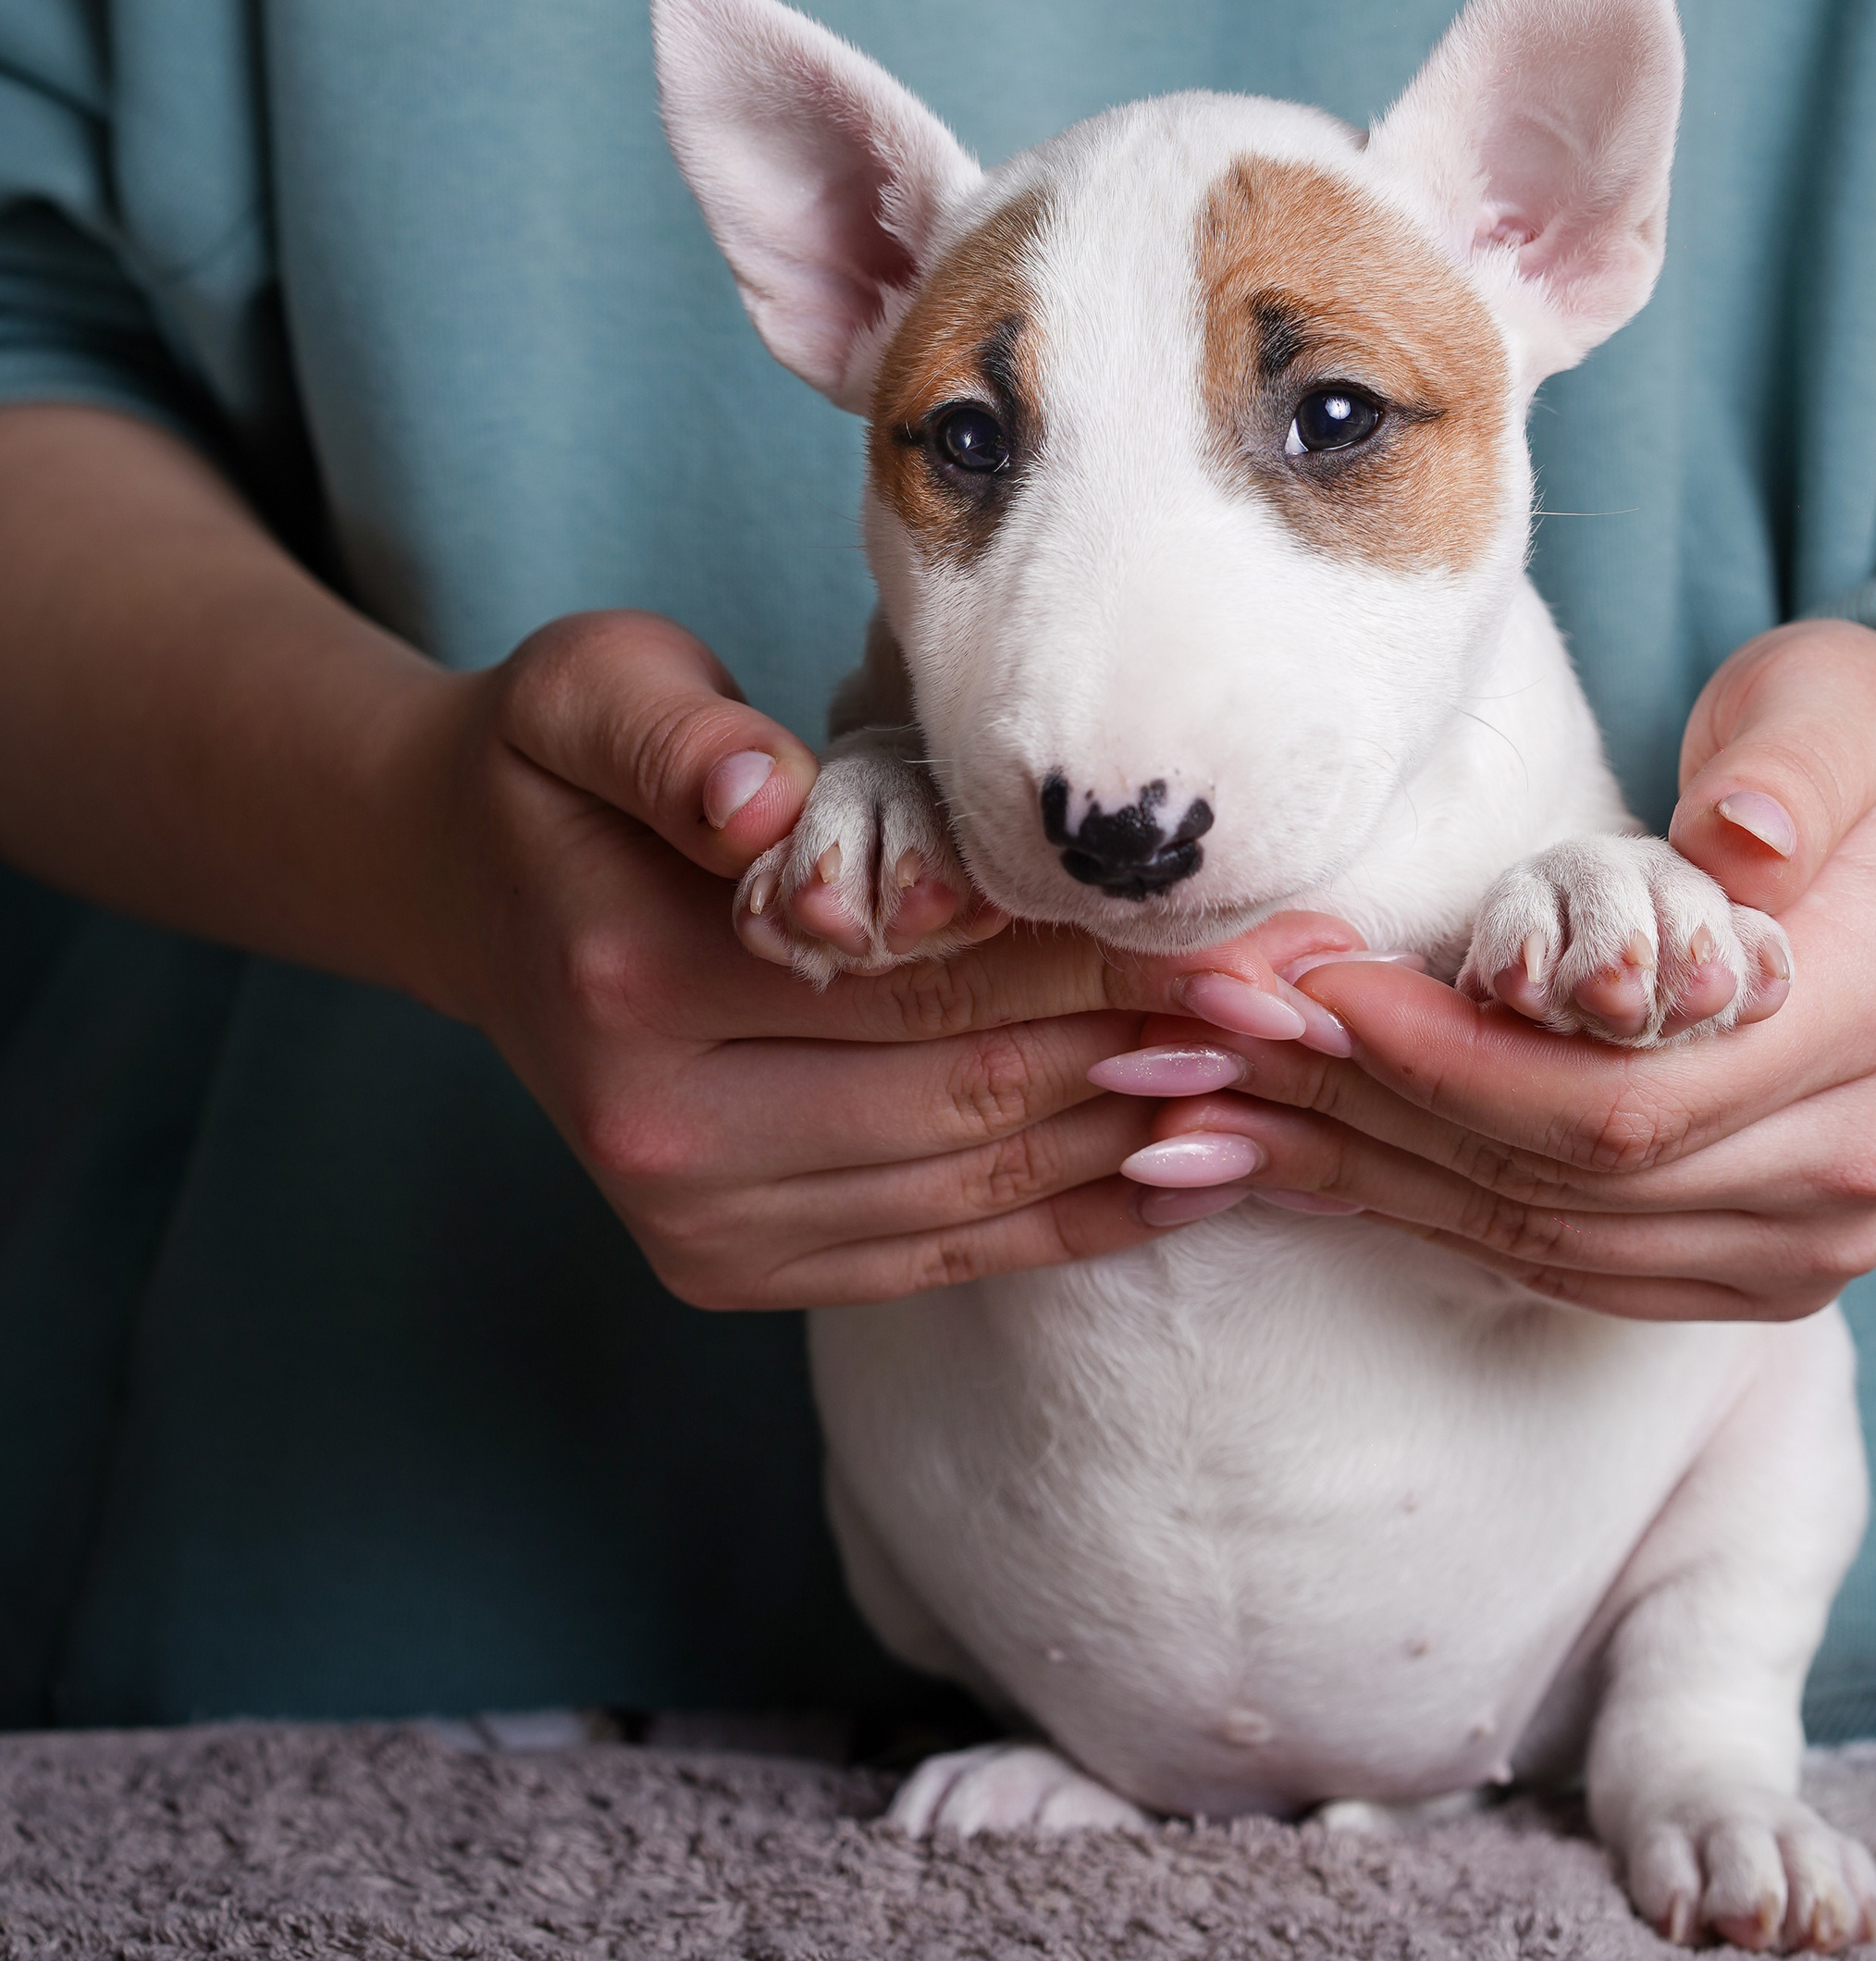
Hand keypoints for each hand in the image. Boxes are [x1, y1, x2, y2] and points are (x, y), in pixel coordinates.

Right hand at [401, 608, 1362, 1308]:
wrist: (473, 890)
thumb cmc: (565, 767)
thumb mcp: (589, 692)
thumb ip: (672, 735)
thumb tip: (755, 800)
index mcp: (636, 981)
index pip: (930, 977)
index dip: (1105, 961)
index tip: (1258, 943)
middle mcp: (665, 1133)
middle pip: (974, 1092)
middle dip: (1159, 1053)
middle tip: (1316, 1021)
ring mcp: (700, 1224)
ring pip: (979, 1188)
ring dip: (1145, 1143)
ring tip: (1292, 1093)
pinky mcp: (734, 1268)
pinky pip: (944, 1253)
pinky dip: (1081, 1221)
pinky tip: (1196, 1175)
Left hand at [1108, 619, 1875, 1319]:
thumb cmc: (1866, 760)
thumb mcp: (1846, 699)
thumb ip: (1794, 761)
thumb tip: (1741, 838)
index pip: (1625, 1090)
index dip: (1448, 1060)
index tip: (1309, 990)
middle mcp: (1858, 1157)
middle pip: (1567, 1180)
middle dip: (1367, 1111)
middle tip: (1208, 1045)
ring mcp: (1814, 1239)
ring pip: (1548, 1240)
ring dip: (1363, 1176)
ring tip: (1202, 1112)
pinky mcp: (1758, 1271)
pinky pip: (1564, 1265)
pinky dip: (1421, 1210)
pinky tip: (1299, 1164)